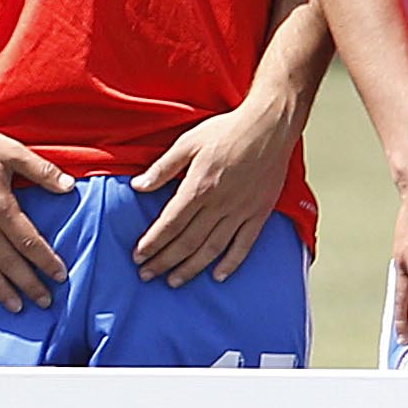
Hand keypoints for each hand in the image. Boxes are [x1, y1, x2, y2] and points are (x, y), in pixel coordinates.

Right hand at [0, 117, 73, 311]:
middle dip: (29, 284)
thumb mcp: (12, 151)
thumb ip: (42, 171)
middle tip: (45, 301)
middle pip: (8, 261)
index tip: (60, 276)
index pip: (29, 242)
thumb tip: (70, 187)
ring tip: (16, 307)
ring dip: (0, 289)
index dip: (46, 261)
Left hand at [131, 93, 298, 284]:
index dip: (153, 242)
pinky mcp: (259, 213)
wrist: (269, 126)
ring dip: (191, 267)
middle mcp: (219, 204)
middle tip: (147, 275)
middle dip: (164, 260)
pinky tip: (218, 276)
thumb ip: (163, 168)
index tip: (138, 255)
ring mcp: (241, 211)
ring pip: (213, 248)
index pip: (170, 223)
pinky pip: (244, 244)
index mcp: (199, 187)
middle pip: (187, 241)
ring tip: (174, 281)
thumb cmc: (226, 131)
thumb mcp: (188, 142)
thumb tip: (138, 186)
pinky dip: (231, 262)